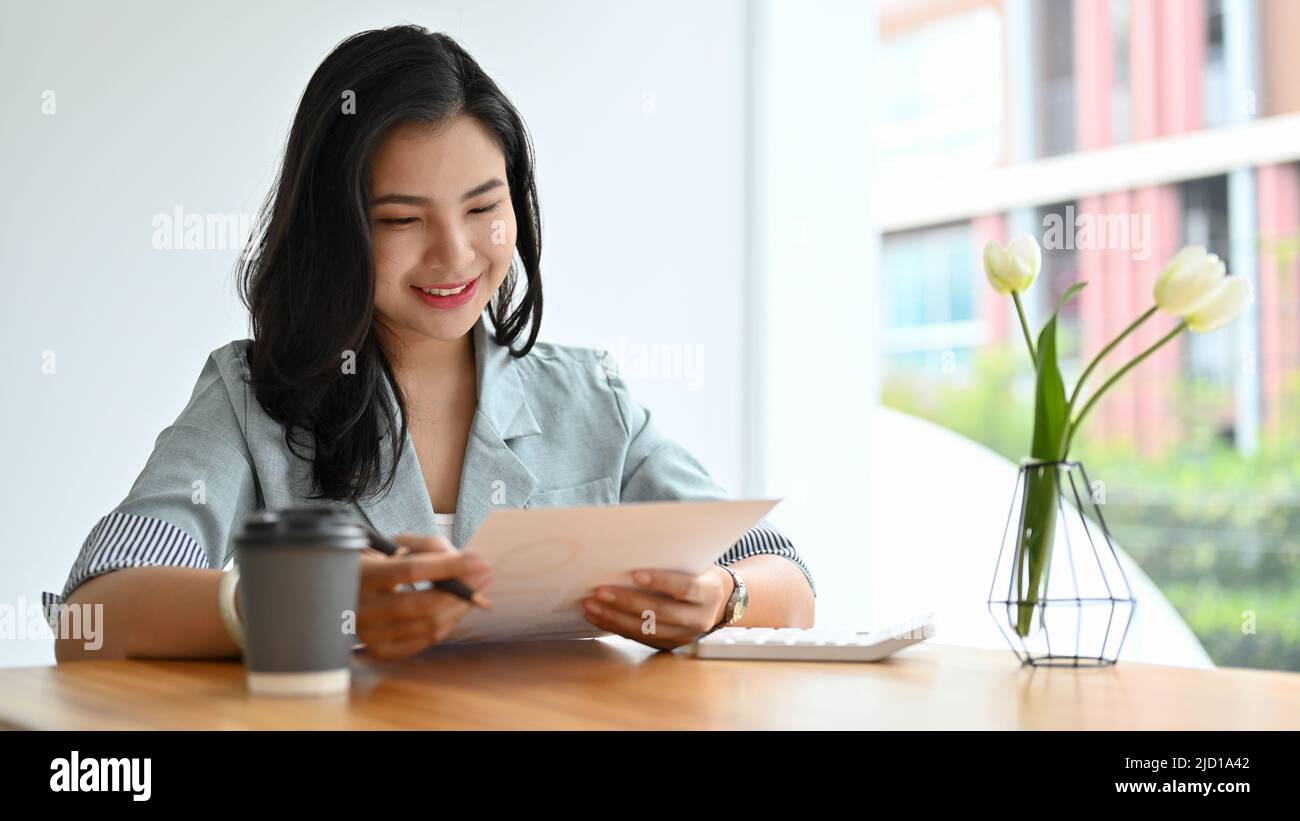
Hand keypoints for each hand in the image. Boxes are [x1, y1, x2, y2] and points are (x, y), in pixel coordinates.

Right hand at [355, 533, 491, 659]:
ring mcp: (369, 634)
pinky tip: (455, 610)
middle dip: (463, 591)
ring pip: (428, 626)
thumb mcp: (398, 545)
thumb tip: (469, 565)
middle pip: (424, 605)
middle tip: (485, 577)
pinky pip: (424, 642)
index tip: (479, 561)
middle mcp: (362, 608)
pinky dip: (446, 625)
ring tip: (477, 591)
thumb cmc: (381, 561)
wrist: (348, 588)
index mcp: (363, 574)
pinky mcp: (380, 650)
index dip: (449, 567)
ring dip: (460, 608)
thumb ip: (431, 548)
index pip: (411, 571)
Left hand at [581, 566, 734, 650]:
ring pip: (646, 629)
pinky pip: (638, 638)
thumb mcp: (694, 565)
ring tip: (591, 604)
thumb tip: (630, 553)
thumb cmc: (696, 574)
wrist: (714, 603)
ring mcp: (683, 636)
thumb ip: (673, 561)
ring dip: (614, 617)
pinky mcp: (668, 645)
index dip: (661, 582)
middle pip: (661, 612)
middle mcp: (699, 618)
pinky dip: (614, 626)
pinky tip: (596, 616)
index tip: (635, 574)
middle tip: (600, 591)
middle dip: (627, 602)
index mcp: (709, 593)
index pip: (685, 588)